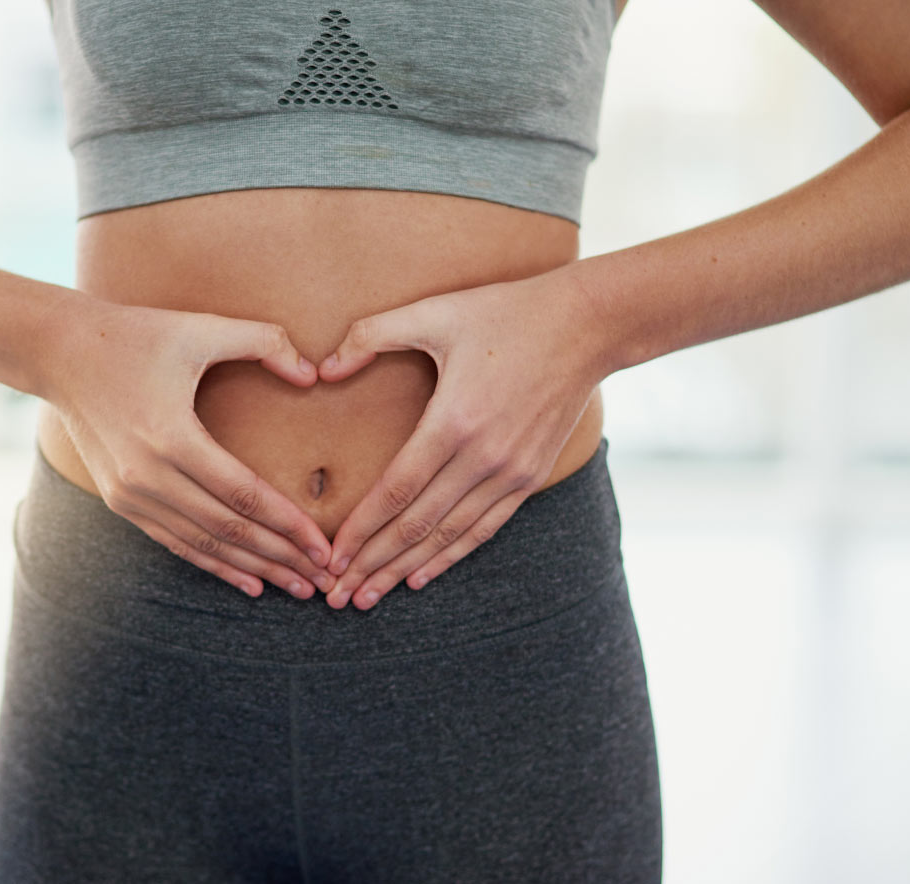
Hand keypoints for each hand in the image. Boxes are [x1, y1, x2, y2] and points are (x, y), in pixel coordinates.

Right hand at [38, 290, 332, 599]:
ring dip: (253, 570)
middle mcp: (148, 476)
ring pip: (204, 545)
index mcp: (172, 437)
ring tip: (297, 587)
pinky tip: (249, 582)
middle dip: (281, 559)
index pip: (244, 495)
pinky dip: (214, 565)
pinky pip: (176, 542)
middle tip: (324, 581)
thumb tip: (313, 374)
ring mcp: (130, 494)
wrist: (59, 352)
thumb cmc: (136, 334)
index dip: (289, 525)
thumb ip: (265, 341)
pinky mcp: (120, 501)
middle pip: (228, 531)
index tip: (323, 547)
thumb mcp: (202, 327)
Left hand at [316, 269, 603, 609]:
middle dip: (372, 564)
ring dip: (404, 571)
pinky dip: (450, 556)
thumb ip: (370, 336)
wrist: (587, 326)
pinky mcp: (530, 476)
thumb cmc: (504, 312)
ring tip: (366, 598)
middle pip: (416, 526)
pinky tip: (420, 576)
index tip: (330, 557)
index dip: (360, 530)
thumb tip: (322, 369)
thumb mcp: (433, 312)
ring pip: (448, 536)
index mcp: (453, 421)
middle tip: (335, 595)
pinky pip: (483, 528)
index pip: (396, 492)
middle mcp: (483, 457)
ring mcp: (511, 472)